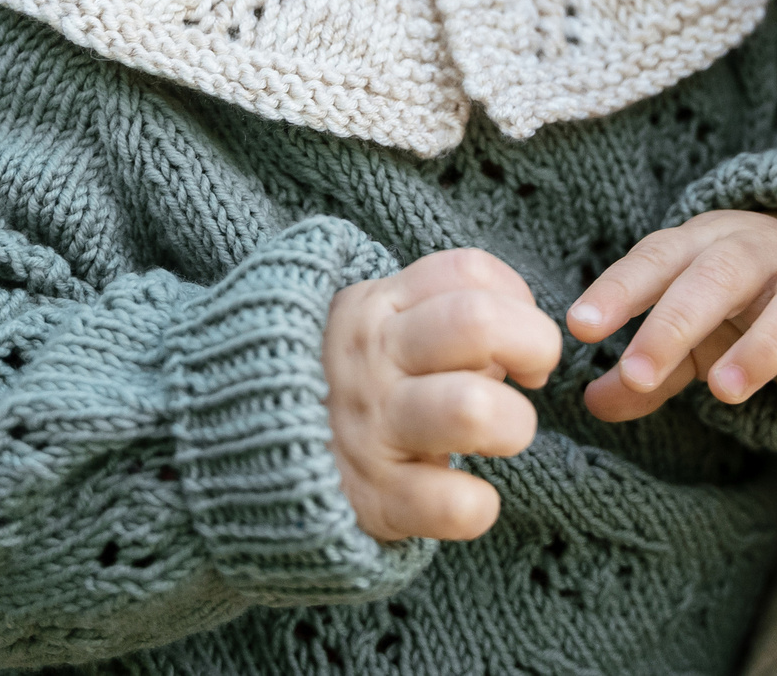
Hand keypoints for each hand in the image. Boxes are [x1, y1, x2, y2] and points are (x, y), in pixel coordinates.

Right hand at [323, 247, 561, 541]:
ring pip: (473, 409)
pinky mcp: (375, 500)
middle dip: (534, 344)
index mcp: (375, 308)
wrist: (241, 459)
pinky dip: (479, 505)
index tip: (515, 330)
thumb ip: (436, 312)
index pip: (466, 271)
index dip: (516, 297)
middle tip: (531, 375)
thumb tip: (518, 339)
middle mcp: (372, 360)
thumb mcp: (371, 326)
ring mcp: (371, 430)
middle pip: (478, 322)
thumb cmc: (341, 386)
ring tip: (502, 435)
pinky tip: (468, 497)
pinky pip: (455, 504)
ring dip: (515, 424)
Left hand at [565, 210, 776, 485]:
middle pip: (718, 276)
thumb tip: (592, 402)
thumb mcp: (690, 327)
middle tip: (636, 371)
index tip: (579, 327)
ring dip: (759, 347)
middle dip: (675, 322)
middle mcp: (761, 256)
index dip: (619, 290)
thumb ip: (647, 366)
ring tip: (723, 391)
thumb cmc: (740, 301)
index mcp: (706, 245)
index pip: (658, 257)